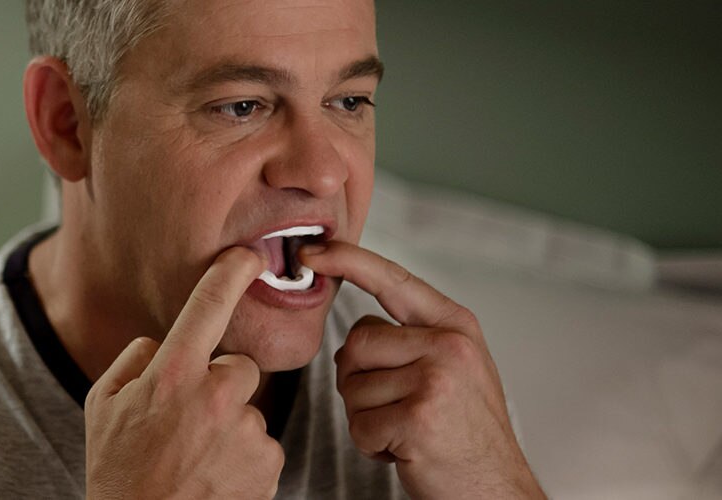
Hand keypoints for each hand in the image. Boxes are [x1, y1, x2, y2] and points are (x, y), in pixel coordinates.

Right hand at [85, 247, 282, 498]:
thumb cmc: (119, 473)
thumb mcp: (102, 406)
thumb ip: (134, 360)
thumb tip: (162, 341)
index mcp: (171, 374)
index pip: (207, 306)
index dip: (230, 273)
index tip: (248, 256)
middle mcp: (215, 395)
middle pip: (238, 366)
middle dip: (219, 386)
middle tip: (188, 423)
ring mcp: (246, 430)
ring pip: (248, 409)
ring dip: (229, 427)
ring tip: (195, 458)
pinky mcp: (269, 462)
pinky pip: (263, 444)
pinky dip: (244, 458)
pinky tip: (214, 476)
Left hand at [301, 242, 543, 498]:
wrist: (496, 490)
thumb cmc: (467, 434)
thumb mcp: (454, 369)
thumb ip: (410, 340)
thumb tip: (351, 334)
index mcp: (456, 327)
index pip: (392, 279)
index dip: (348, 260)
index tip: (311, 250)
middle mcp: (449, 346)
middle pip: (356, 341)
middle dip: (360, 381)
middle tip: (399, 409)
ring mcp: (436, 380)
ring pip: (351, 386)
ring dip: (367, 418)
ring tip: (408, 430)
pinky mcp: (418, 417)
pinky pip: (359, 425)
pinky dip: (372, 446)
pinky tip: (407, 451)